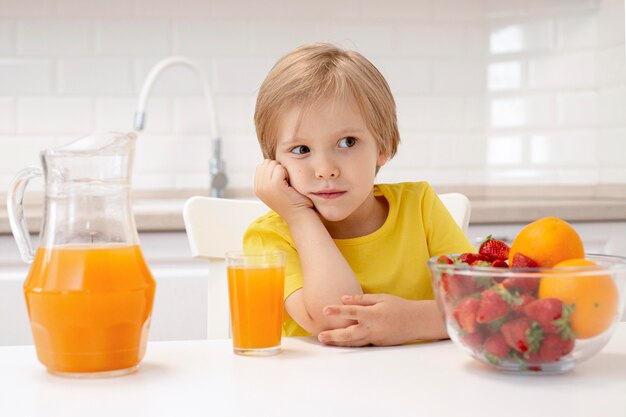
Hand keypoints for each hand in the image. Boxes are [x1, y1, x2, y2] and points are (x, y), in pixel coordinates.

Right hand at [254, 159, 312, 220]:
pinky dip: (287, 173)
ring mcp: (265, 187)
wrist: (299, 216)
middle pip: (266, 163)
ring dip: (282, 170)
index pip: (261, 166)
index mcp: (257, 188)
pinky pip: (279, 168)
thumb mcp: (276, 190)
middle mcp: (259, 188)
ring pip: (272, 164)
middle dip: (277, 168)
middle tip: (285, 182)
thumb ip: (269, 178)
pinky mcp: (275, 185)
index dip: (273, 169)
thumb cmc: (292, 202)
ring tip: (287, 184)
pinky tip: (289, 184)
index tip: (281, 182)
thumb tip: (268, 162)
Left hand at [317, 294, 446, 346]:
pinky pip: (361, 344)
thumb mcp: (382, 298)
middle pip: (349, 334)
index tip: (324, 309)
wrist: (417, 322)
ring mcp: (375, 339)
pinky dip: (350, 344)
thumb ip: (362, 300)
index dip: (337, 311)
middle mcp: (373, 329)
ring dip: (339, 343)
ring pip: (354, 343)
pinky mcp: (378, 344)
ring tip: (326, 342)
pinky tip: (340, 344)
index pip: (352, 312)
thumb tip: (343, 298)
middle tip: (320, 336)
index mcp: (374, 315)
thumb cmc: (399, 307)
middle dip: (333, 336)